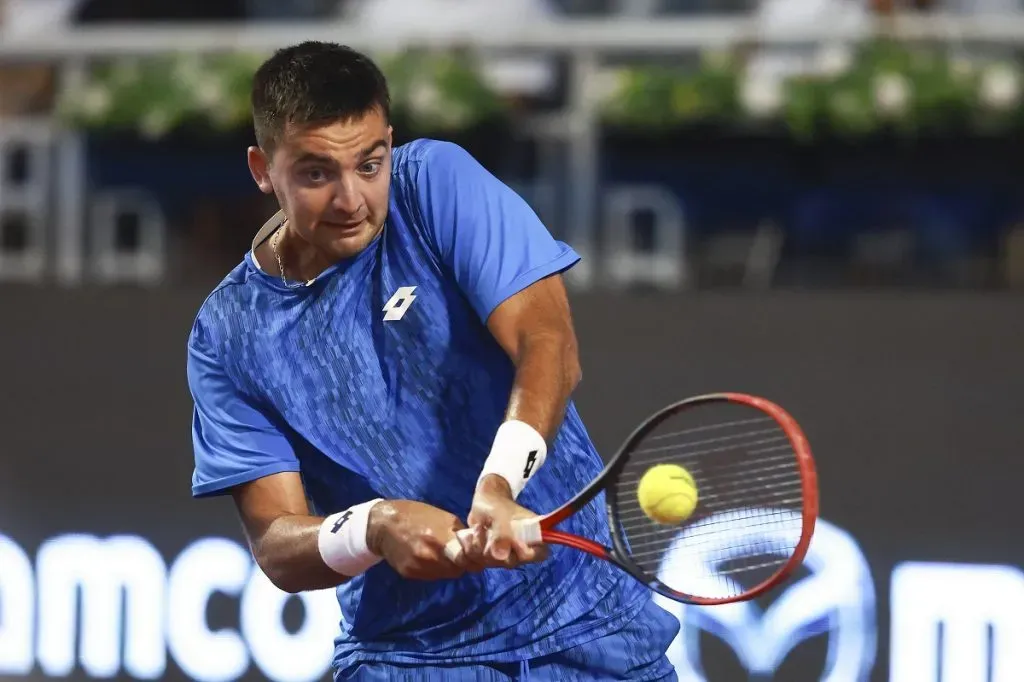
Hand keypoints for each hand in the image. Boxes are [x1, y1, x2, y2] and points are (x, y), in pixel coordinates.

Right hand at [367, 500, 485, 579]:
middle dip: (460, 563)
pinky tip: (427, 557)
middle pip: (457, 570)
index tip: (476, 556)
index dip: (474, 560)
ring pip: (444, 575)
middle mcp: (432, 556)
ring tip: (440, 553)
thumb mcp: (443, 517)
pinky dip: (433, 569)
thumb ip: (458, 533)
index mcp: (442, 538)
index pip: (468, 561)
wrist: (383, 524)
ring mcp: (420, 567)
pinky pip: (430, 576)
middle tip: (456, 553)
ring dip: (447, 567)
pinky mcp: (410, 574)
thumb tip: (473, 545)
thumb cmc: (416, 515)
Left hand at [456, 475, 547, 567]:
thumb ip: (502, 535)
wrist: (483, 503)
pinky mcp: (490, 557)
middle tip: (489, 530)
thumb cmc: (498, 505)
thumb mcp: (500, 516)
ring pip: (492, 562)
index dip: (528, 553)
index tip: (513, 543)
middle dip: (495, 548)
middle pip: (512, 562)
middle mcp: (521, 549)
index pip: (540, 553)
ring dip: (480, 545)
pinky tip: (472, 534)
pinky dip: (471, 547)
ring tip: (479, 527)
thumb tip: (501, 556)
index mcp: (533, 535)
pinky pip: (478, 561)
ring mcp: (505, 554)